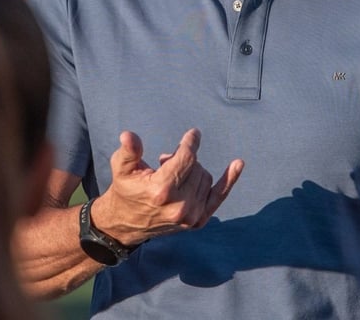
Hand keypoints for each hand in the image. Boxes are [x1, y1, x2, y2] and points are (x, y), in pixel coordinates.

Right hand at [91, 129, 244, 244]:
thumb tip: (128, 135)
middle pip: (196, 166)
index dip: (190, 142)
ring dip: (193, 171)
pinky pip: (219, 196)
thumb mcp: (121, 169)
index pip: (186, 158)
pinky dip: (228, 181)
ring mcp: (190, 216)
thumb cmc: (125, 191)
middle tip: (165, 164)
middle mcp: (179, 206)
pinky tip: (238, 164)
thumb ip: (129, 151)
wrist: (125, 225)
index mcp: (161, 190)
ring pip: (205, 177)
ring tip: (172, 176)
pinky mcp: (197, 222)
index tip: (193, 134)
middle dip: (184, 160)